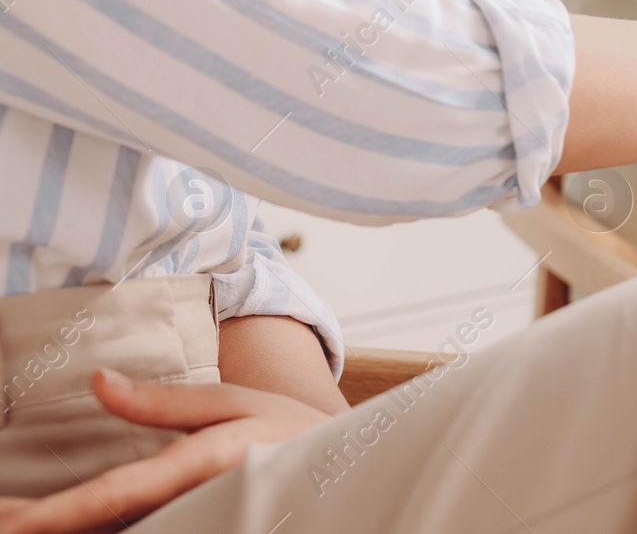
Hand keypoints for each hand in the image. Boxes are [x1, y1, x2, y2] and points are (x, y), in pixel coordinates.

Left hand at [0, 370, 330, 533]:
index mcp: (205, 465)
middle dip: (47, 528)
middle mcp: (199, 505)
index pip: (121, 493)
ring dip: (67, 531)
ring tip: (16, 523)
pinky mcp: (201, 528)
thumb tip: (97, 381)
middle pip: (110, 528)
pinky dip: (94, 530)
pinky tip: (59, 527)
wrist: (340, 464)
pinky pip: (139, 533)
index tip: (15, 522)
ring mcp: (202, 523)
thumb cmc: (281, 428)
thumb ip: (159, 401)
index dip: (64, 514)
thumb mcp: (228, 402)